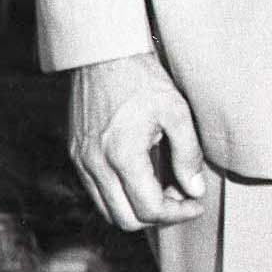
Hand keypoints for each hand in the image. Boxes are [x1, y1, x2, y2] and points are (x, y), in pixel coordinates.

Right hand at [67, 52, 213, 229]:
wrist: (101, 51)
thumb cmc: (141, 77)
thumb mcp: (176, 111)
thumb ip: (187, 154)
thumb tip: (193, 190)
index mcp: (122, 155)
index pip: (149, 209)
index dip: (178, 214)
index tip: (196, 203)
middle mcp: (96, 164)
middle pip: (126, 220)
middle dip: (157, 217)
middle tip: (180, 198)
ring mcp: (81, 160)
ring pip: (108, 210)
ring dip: (137, 208)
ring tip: (162, 188)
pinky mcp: (75, 154)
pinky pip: (96, 192)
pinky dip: (120, 195)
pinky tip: (141, 176)